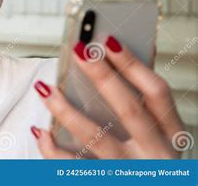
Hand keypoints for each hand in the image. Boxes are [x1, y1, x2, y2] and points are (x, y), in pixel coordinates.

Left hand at [31, 35, 183, 158]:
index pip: (157, 92)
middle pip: (128, 110)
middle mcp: (155, 152)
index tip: (108, 40)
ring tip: (45, 89)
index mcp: (170, 133)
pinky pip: (74, 166)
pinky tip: (41, 131)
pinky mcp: (105, 182)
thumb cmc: (145, 156)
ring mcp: (129, 170)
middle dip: (102, 77)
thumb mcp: (154, 133)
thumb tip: (101, 64)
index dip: (133, 65)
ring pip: (96, 137)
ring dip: (67, 110)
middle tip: (79, 51)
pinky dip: (53, 150)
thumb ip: (137, 104)